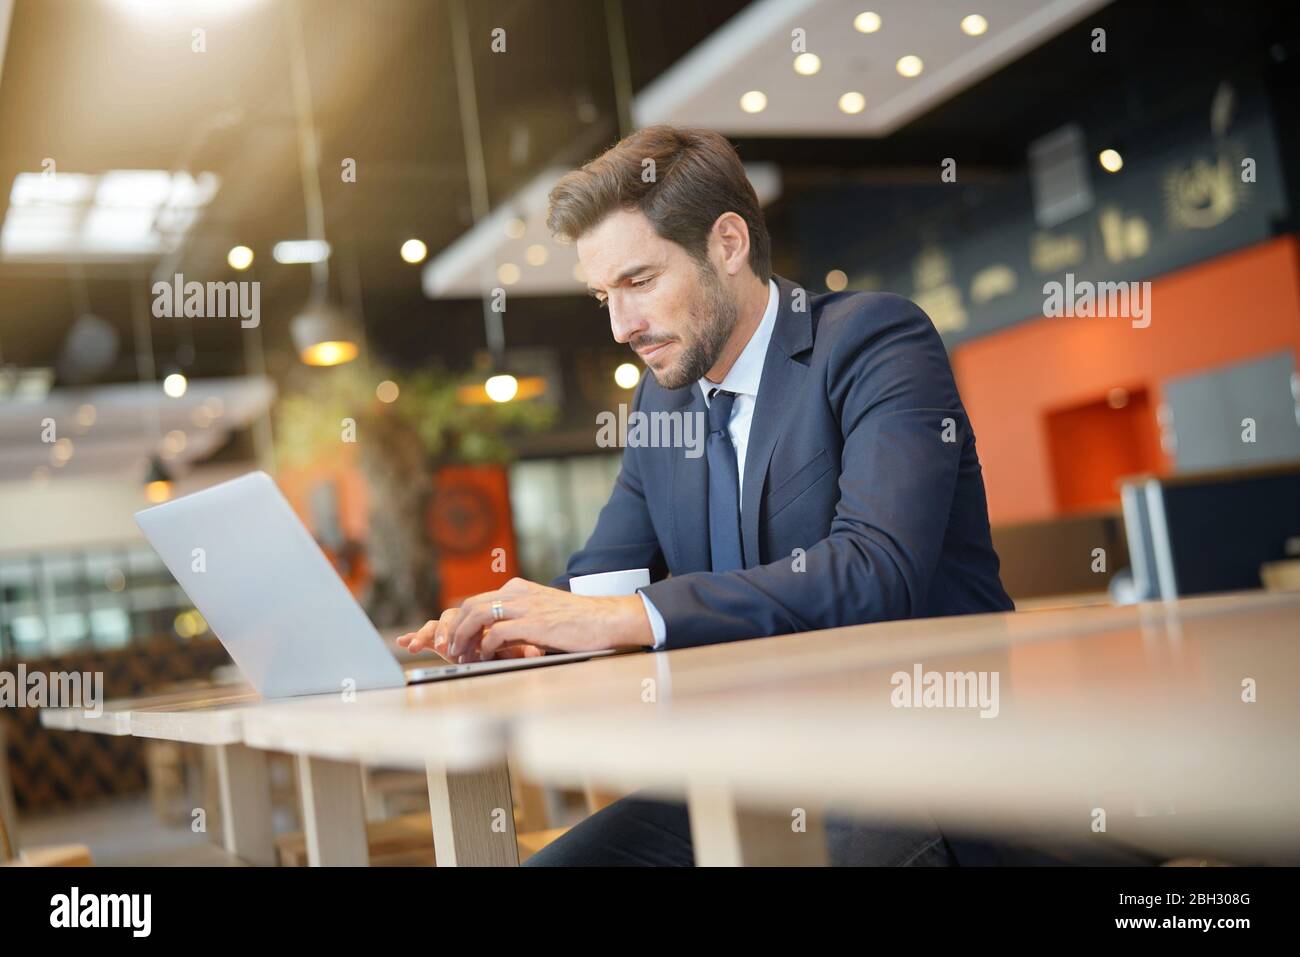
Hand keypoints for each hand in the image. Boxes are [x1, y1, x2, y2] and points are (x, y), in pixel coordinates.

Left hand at [407, 577, 654, 662]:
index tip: (448, 641)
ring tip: (458, 655)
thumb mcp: (544, 615)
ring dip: (462, 637)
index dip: (457, 622)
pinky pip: (498, 632)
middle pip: (469, 606)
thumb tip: (497, 639)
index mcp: (519, 591)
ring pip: (477, 615)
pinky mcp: (535, 623)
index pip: (476, 602)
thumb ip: (520, 620)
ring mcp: (526, 606)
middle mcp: (518, 594)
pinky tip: (484, 658)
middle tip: (443, 650)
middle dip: (451, 628)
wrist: (607, 619)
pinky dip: (485, 646)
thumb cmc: (579, 623)